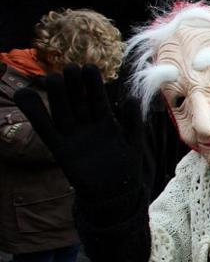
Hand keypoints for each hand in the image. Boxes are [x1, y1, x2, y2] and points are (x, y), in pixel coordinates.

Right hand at [13, 65, 143, 201]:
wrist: (114, 195)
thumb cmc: (126, 168)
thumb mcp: (133, 142)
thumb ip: (132, 121)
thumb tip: (132, 98)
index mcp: (106, 123)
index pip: (98, 99)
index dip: (94, 84)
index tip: (89, 66)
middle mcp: (87, 126)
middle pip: (78, 101)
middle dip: (75, 85)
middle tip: (70, 67)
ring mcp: (73, 136)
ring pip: (63, 111)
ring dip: (58, 95)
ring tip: (54, 77)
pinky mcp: (60, 149)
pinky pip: (45, 129)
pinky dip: (35, 113)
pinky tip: (24, 94)